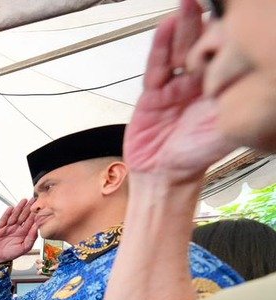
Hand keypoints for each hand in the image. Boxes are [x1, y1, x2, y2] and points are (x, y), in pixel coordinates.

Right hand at [0, 199, 38, 263]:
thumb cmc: (12, 254)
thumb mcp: (24, 248)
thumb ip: (32, 238)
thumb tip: (37, 227)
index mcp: (24, 233)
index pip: (30, 222)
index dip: (34, 214)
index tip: (39, 207)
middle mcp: (17, 228)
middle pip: (23, 216)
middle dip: (28, 208)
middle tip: (33, 199)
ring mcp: (8, 227)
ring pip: (14, 216)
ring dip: (19, 208)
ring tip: (23, 201)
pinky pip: (3, 219)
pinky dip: (6, 214)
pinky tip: (11, 208)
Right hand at [125, 0, 236, 182]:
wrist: (163, 177)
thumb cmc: (195, 158)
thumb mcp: (225, 131)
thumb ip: (235, 108)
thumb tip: (251, 83)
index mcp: (219, 91)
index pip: (224, 55)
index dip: (226, 36)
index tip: (232, 17)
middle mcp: (198, 84)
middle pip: (201, 46)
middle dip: (205, 22)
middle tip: (207, 1)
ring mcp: (174, 86)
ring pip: (179, 50)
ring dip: (184, 26)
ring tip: (187, 4)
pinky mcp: (153, 93)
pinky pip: (157, 65)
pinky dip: (160, 46)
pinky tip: (166, 27)